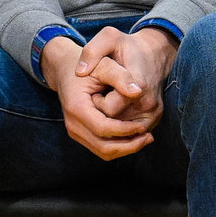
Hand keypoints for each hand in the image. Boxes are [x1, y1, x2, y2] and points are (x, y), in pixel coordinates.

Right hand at [41, 35, 154, 159]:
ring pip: (103, 151)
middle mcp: (72, 123)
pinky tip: (133, 137)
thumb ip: (120, 76)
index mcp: (76, 107)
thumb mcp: (104, 65)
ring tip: (144, 138)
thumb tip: (137, 92)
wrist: (67, 68)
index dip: (125, 130)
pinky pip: (100, 148)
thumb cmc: (88, 66)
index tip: (144, 126)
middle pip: (103, 147)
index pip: (103, 128)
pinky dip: (118, 147)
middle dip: (129, 145)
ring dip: (125, 149)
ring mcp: (74, 131)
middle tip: (148, 137)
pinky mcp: (80, 134)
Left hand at [76, 26, 178, 128]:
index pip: (107, 111)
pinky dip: (120, 123)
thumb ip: (91, 51)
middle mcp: (149, 105)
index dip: (96, 102)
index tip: (95, 89)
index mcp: (138, 86)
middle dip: (102, 113)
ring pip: (122, 131)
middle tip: (100, 94)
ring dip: (111, 119)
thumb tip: (80, 72)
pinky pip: (131, 132)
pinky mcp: (154, 120)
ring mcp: (153, 114)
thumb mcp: (108, 38)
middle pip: (114, 124)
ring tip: (109, 98)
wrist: (152, 53)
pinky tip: (116, 106)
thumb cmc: (127, 46)